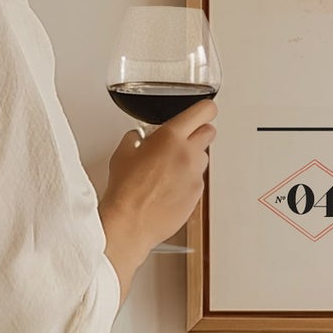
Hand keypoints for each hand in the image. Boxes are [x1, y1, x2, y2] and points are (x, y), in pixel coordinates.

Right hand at [100, 97, 216, 297]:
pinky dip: (188, 180)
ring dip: (192, 158)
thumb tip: (138, 138)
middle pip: (209, 132)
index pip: (204, 111)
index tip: (203, 111)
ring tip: (170, 169)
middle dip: (198, 132)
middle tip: (183, 139)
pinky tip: (169, 188)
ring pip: (203, 158)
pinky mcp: (197, 194)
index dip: (205, 109)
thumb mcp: (123, 154)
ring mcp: (195, 175)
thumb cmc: (125, 190)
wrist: (130, 222)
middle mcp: (188, 154)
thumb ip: (135, 139)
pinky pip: (197, 180)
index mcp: (171, 137)